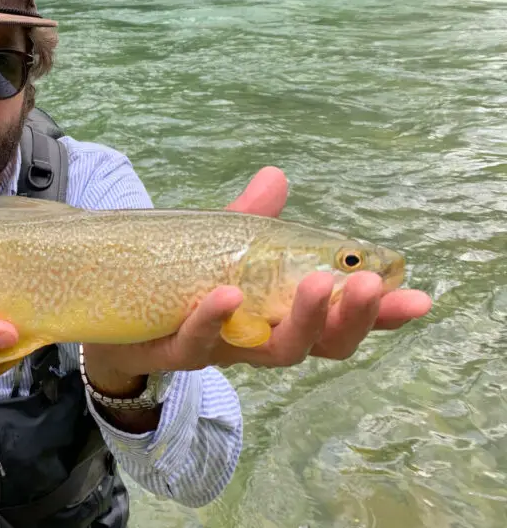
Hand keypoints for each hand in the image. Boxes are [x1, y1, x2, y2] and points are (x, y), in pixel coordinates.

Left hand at [83, 166, 432, 386]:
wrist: (109, 318)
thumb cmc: (178, 280)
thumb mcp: (216, 244)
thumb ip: (250, 218)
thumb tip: (276, 176)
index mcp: (277, 310)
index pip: (338, 317)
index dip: (378, 313)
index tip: (417, 297)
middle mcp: (257, 336)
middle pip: (319, 343)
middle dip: (349, 317)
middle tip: (369, 285)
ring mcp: (219, 348)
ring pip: (271, 351)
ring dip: (298, 319)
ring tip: (315, 285)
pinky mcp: (171, 351)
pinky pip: (195, 345)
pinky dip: (211, 320)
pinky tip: (225, 295)